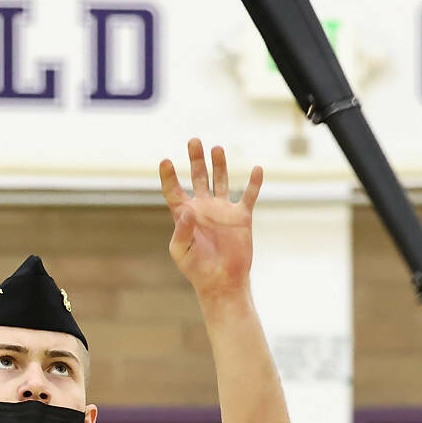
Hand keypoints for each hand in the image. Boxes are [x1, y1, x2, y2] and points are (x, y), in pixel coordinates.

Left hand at [159, 139, 261, 301]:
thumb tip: (187, 212)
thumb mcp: (181, 251)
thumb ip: (182, 230)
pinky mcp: (241, 217)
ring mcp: (222, 210)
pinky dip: (253, 183)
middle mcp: (203, 207)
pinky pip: (248, 196)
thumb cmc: (196, 268)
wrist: (221, 281)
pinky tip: (256, 169)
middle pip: (198, 177)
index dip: (168, 176)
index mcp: (184, 214)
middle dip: (196, 159)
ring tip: (217, 149)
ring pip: (221, 180)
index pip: (173, 190)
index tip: (165, 161)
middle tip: (194, 141)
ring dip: (219, 165)